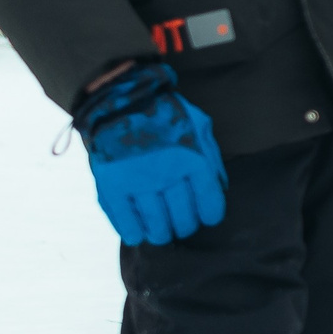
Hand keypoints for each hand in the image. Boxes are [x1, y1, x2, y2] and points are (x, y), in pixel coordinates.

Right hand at [76, 63, 227, 246]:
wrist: (120, 100)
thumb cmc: (166, 114)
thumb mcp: (199, 126)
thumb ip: (212, 157)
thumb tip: (221, 189)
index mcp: (192, 158)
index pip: (209, 202)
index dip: (210, 215)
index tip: (207, 217)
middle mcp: (166, 173)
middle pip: (182, 218)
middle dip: (185, 225)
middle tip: (182, 224)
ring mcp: (137, 180)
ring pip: (156, 224)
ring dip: (161, 232)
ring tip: (163, 230)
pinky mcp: (111, 184)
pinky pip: (125, 220)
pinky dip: (133, 231)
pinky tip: (138, 233)